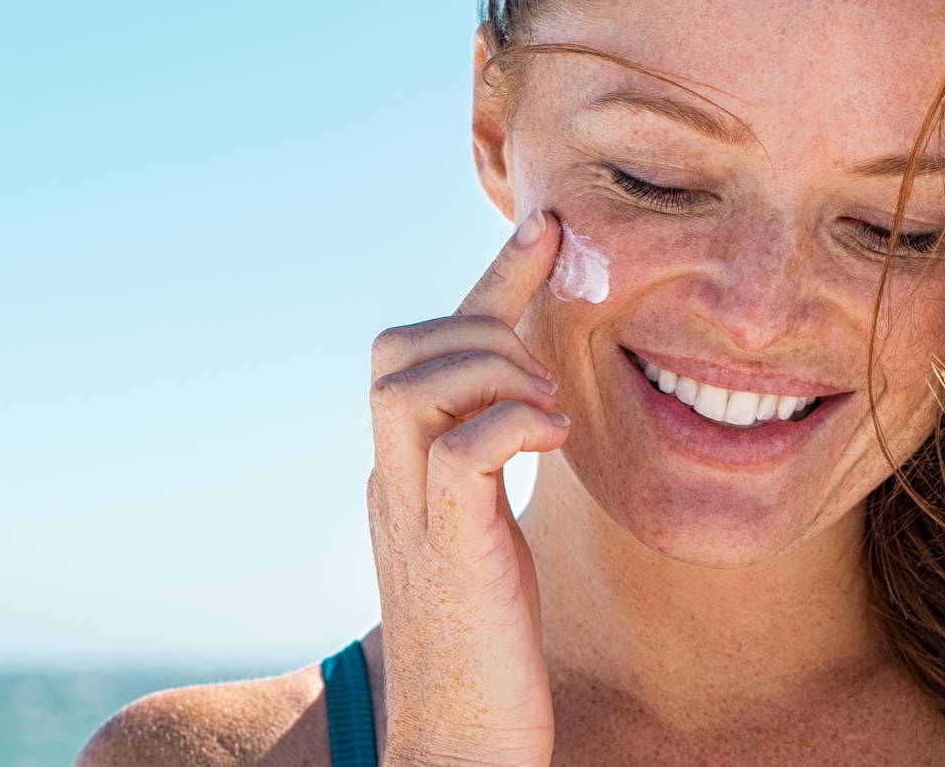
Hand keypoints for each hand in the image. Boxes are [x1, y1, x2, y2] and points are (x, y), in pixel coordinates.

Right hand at [364, 208, 571, 765]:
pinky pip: (462, 449)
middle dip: (482, 326)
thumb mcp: (487, 544)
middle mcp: (391, 482)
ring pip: (414, 379)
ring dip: (496, 372)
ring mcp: (409, 514)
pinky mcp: (447, 550)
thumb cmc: (487, 657)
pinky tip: (553, 443)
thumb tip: (522, 419)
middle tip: (547, 376)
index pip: (428, 349)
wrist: (459, 748)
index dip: (491, 282)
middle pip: (399, 346)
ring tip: (550, 414)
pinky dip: (512, 424)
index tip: (549, 229)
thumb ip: (487, 478)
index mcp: (403, 475)